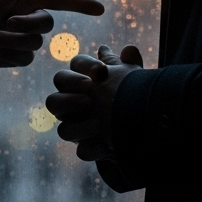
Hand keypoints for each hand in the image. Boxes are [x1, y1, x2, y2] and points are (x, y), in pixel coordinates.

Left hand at [0, 0, 104, 68]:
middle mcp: (33, 18)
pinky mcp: (20, 55)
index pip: (59, 0)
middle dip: (27, 25)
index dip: (80, 4)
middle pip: (46, 24)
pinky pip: (23, 58)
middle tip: (5, 23)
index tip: (99, 9)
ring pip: (34, 44)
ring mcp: (29, 38)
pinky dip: (8, 54)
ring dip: (12, 41)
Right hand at [47, 44, 142, 160]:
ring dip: (76, 125)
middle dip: (70, 93)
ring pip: (62, 129)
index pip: (75, 65)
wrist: (145, 126)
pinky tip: (106, 145)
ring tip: (97, 124)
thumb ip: (129, 65)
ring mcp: (78, 127)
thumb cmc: (131, 94)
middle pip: (56, 95)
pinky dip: (93, 148)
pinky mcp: (88, 148)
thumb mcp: (133, 78)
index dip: (85, 67)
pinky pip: (83, 151)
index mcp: (84, 80)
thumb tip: (128, 50)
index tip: (103, 73)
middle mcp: (74, 102)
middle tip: (89, 95)